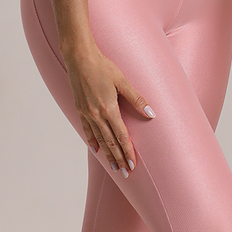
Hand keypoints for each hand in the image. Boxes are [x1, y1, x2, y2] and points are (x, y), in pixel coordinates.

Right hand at [65, 48, 153, 173]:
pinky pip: (87, 130)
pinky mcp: (80, 109)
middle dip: (118, 159)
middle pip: (110, 142)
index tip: (133, 165)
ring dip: (107, 155)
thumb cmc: (103, 67)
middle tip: (125, 173)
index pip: (121, 136)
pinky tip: (96, 150)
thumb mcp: (123, 81)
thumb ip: (137, 99)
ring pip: (99, 139)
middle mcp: (96, 115)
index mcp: (108, 109)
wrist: (79, 58)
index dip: (127, 152)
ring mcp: (86, 113)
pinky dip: (92, 142)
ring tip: (114, 167)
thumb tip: (152, 113)